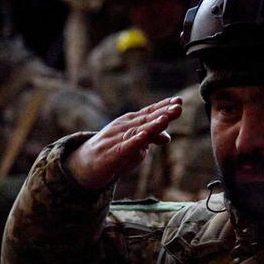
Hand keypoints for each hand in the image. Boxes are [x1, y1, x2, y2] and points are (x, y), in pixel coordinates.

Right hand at [63, 96, 181, 190]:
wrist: (86, 163)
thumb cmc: (113, 150)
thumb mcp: (134, 143)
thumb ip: (150, 138)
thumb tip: (168, 137)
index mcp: (130, 122)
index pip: (149, 112)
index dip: (163, 106)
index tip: (178, 101)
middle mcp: (124, 127)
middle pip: (146, 119)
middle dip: (163, 113)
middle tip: (178, 107)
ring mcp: (117, 139)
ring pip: (137, 131)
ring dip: (152, 125)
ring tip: (165, 119)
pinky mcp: (112, 154)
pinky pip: (125, 146)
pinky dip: (134, 141)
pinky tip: (144, 136)